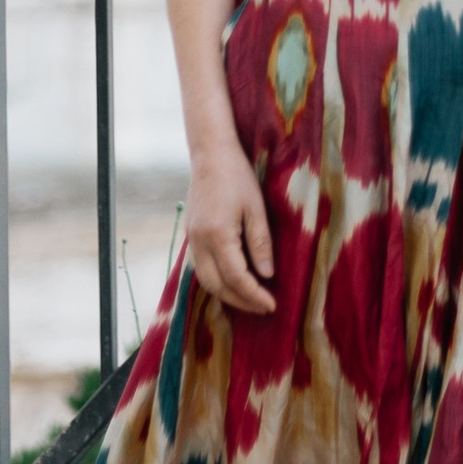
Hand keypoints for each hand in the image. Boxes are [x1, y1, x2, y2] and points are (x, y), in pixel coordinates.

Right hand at [183, 139, 275, 314]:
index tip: (272, 305)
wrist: (210, 155)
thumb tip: (266, 275)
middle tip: (263, 308)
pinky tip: (231, 282)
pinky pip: (200, 268)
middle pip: (216, 286)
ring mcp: (191, 239)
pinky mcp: (190, 235)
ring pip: (205, 280)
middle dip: (240, 301)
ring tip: (249, 300)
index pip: (236, 278)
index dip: (254, 295)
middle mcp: (199, 242)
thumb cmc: (238, 176)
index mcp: (217, 235)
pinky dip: (215, 281)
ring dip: (226, 295)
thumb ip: (260, 243)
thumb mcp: (256, 208)